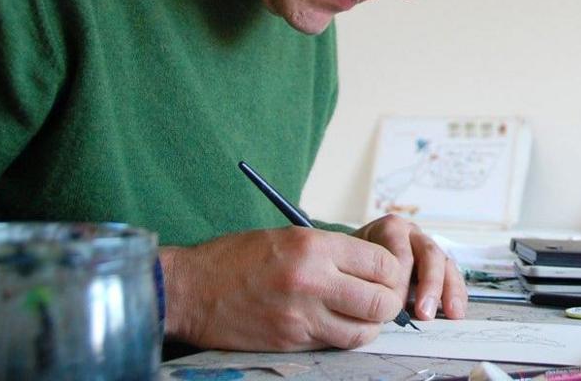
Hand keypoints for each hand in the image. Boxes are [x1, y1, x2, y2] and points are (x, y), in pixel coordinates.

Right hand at [160, 227, 403, 350]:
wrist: (188, 290)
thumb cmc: (236, 258)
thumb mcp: (289, 237)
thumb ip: (333, 252)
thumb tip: (374, 268)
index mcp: (315, 247)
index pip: (382, 264)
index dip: (392, 272)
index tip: (386, 274)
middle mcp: (313, 281)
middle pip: (381, 302)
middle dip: (387, 302)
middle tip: (380, 299)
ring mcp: (301, 316)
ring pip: (362, 332)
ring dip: (367, 326)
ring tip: (358, 315)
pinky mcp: (290, 342)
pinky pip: (333, 344)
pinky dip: (341, 337)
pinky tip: (332, 324)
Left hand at [352, 214, 467, 321]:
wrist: (355, 261)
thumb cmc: (354, 266)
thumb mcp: (354, 266)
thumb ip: (365, 280)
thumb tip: (381, 307)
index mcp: (391, 229)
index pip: (401, 253)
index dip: (399, 280)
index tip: (393, 305)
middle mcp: (413, 234)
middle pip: (429, 254)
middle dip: (430, 284)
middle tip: (424, 312)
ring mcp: (429, 248)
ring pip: (445, 264)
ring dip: (448, 290)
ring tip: (451, 314)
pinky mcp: (440, 264)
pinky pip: (453, 276)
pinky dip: (456, 294)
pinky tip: (456, 312)